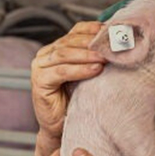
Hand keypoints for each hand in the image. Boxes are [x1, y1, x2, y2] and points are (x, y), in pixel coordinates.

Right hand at [31, 22, 105, 150]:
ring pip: (65, 54)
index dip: (92, 29)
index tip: (110, 31)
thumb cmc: (75, 100)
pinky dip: (80, 70)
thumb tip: (115, 44)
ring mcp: (39, 67)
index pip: (75, 31)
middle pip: (70, 41)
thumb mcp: (87, 73)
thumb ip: (93, 57)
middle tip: (111, 46)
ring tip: (105, 58)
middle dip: (92, 43)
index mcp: (56, 48)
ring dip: (87, 55)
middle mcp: (45, 54)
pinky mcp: (39, 81)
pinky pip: (62, 72)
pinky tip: (95, 70)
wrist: (60, 126)